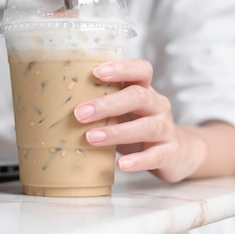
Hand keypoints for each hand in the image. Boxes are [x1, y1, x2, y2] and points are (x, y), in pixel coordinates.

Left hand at [73, 59, 206, 182]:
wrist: (178, 153)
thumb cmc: (139, 126)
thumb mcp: (123, 110)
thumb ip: (101, 103)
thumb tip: (56, 103)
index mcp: (145, 90)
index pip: (141, 70)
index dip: (121, 69)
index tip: (96, 72)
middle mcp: (158, 106)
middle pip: (139, 96)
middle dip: (107, 104)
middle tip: (80, 113)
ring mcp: (166, 129)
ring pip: (147, 126)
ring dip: (117, 132)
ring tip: (91, 138)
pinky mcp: (170, 153)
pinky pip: (156, 155)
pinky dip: (138, 161)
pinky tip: (121, 165)